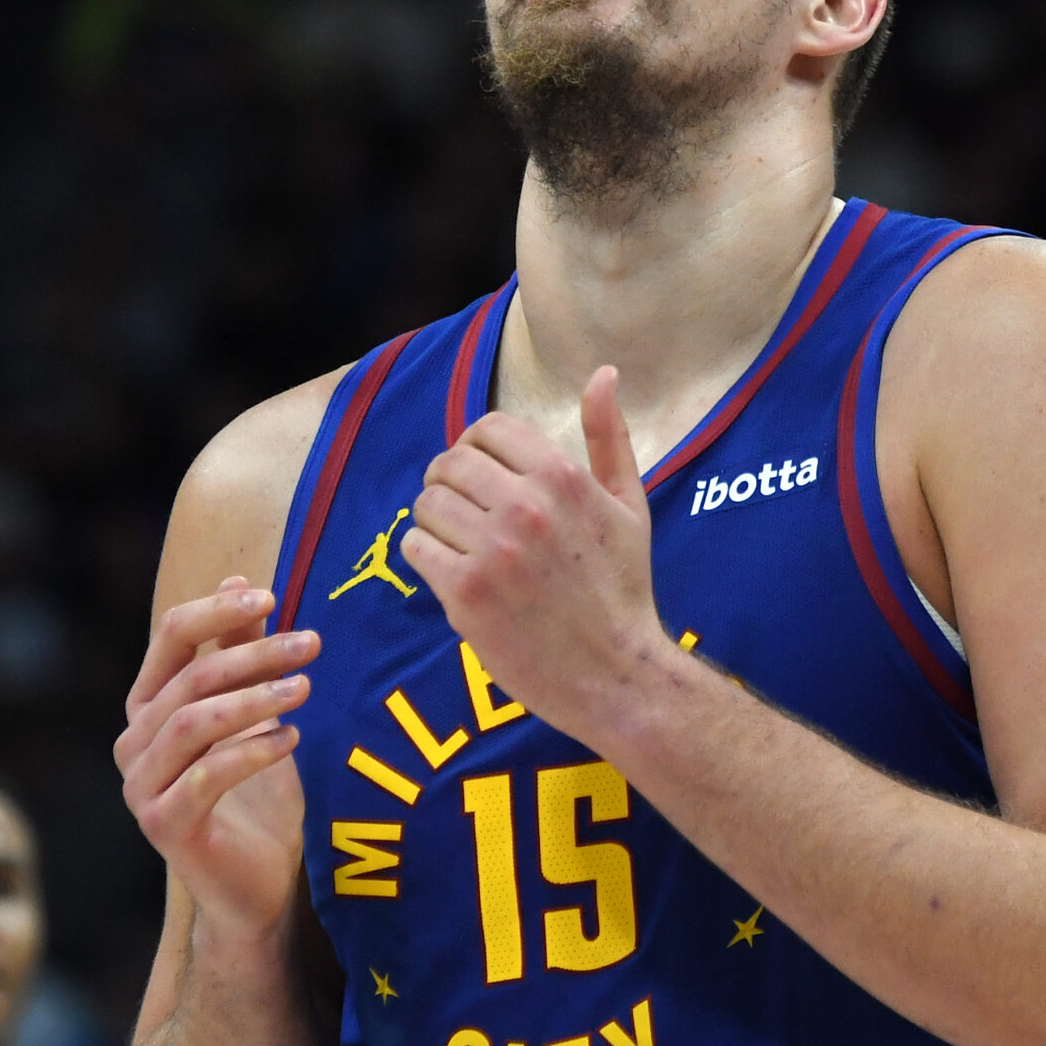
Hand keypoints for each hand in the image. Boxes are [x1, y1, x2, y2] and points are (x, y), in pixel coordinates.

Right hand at [117, 577, 320, 939]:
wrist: (254, 886)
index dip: (217, 609)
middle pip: (192, 678)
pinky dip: (252, 751)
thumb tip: (240, 579)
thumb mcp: (255, 713)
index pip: (171, 636)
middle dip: (254, 655)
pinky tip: (291, 740)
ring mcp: (142, 786)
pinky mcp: (164, 824)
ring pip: (195, 722)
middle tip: (310, 645)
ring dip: (255, 699)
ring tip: (304, 689)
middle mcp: (134, 742)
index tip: (272, 596)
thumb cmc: (255, 796)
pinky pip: (207, 775)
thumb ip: (242, 653)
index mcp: (149, 705)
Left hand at [401, 366, 671, 743]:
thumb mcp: (630, 505)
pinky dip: (426, 556)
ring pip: (426, 504)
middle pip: (449, 464)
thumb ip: (609, 437)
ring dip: (435, 520)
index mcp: (562, 477)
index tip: (482, 475)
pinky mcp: (464, 593)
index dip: (476, 448)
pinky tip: (452, 572)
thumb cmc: (623, 589)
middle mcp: (524, 506)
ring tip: (459, 542)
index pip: (487, 430)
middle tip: (464, 512)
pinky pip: (415, 547)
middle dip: (449, 483)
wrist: (616, 673)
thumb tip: (603, 373)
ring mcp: (491, 550)